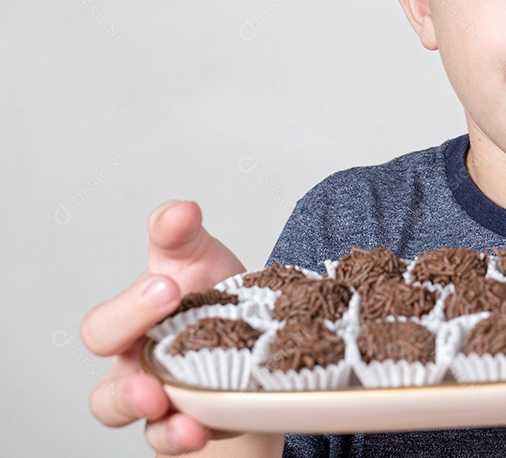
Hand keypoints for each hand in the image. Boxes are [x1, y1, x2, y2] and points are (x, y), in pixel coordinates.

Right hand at [81, 200, 244, 453]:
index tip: (170, 287)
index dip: (131, 306)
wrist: (258, 346)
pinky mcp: (187, 424)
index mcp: (135, 321)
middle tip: (167, 317)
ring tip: (161, 399)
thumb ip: (183, 234)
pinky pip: (168, 439)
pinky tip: (199, 426)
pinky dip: (181, 434)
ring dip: (139, 404)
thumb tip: (179, 211)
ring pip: (122, 410)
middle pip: (107, 371)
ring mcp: (158, 398)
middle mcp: (135, 362)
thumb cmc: (216, 300)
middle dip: (129, 346)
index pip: (107, 323)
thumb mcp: (202, 261)